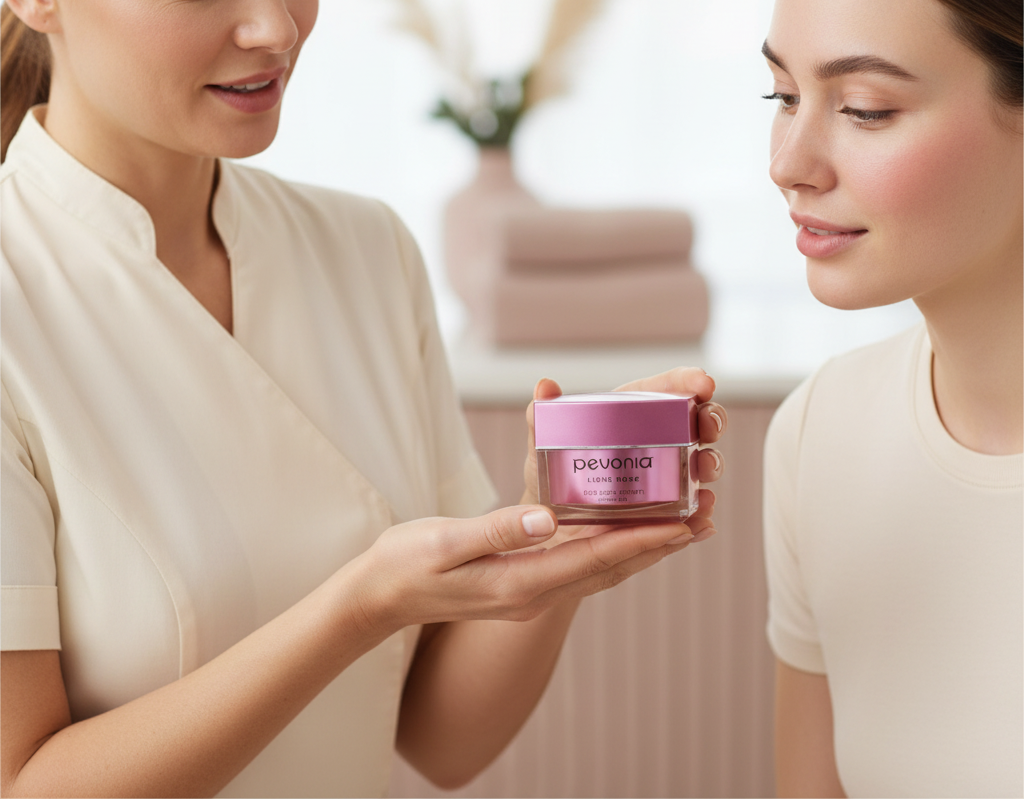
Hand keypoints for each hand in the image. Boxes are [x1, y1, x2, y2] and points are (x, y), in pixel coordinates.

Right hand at [355, 504, 694, 633]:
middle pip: (610, 568)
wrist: (379, 597)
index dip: (642, 540)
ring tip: (681, 526)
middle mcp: (533, 592)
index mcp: (518, 582)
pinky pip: (579, 564)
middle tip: (702, 521)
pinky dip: (610, 547)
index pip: (594, 559)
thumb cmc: (406, 564)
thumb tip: (547, 518)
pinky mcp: (522, 580)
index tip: (683, 523)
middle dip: (659, 546)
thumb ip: (496, 530)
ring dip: (642, 548)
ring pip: (600, 568)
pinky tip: (622, 529)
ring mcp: (528, 589)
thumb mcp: (444, 543)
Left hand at [521, 370, 725, 543]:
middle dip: (712, 419)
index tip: (703, 381)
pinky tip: (704, 518)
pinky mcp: (668, 514)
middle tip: (708, 426)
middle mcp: (659, 441)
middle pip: (697, 423)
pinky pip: (693, 513)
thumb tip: (544, 387)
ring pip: (702, 465)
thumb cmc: (554, 473)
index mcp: (633, 413)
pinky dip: (703, 515)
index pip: (666, 390)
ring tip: (704, 471)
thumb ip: (543, 416)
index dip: (688, 381)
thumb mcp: (547, 444)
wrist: (552, 524)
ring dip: (711, 465)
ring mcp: (668, 477)